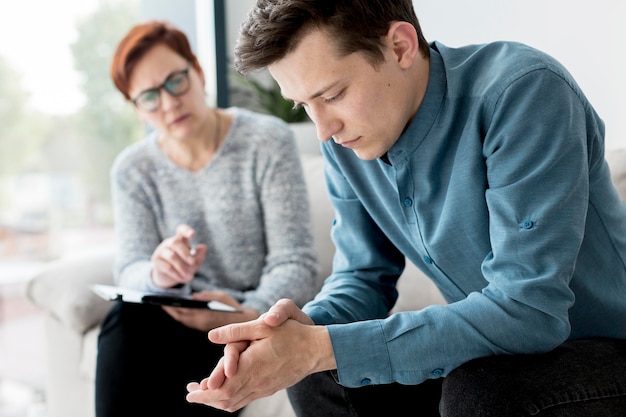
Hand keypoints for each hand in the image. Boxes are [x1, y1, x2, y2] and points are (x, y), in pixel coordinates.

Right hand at [151, 224, 206, 287]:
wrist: (170, 277)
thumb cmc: (185, 265)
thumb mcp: (195, 262)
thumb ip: (199, 255)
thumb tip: (203, 247)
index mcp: (181, 239)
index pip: (181, 230)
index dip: (186, 230)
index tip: (192, 235)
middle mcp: (169, 243)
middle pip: (175, 242)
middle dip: (185, 253)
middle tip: (193, 263)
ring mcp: (161, 251)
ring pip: (171, 256)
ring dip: (182, 267)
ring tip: (190, 277)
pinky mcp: (156, 260)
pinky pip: (167, 267)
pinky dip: (177, 274)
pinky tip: (183, 279)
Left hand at [162, 291, 258, 330]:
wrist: (242, 322)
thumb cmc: (233, 307)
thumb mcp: (221, 297)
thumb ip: (206, 296)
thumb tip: (193, 296)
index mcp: (204, 315)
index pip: (183, 311)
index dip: (172, 307)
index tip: (163, 300)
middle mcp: (200, 322)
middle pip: (180, 317)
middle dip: (170, 310)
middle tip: (161, 302)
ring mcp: (201, 326)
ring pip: (183, 320)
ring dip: (175, 313)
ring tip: (167, 305)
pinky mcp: (202, 327)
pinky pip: (188, 322)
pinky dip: (181, 316)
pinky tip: (178, 310)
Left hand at [185, 300, 334, 411]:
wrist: (315, 350)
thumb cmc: (291, 334)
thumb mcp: (263, 326)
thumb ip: (236, 331)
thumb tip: (212, 336)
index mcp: (252, 366)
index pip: (222, 387)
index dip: (204, 392)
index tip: (190, 391)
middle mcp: (257, 381)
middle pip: (225, 399)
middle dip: (205, 399)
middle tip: (191, 394)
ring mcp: (264, 388)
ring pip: (235, 402)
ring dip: (217, 401)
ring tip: (203, 394)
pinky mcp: (269, 389)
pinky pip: (246, 400)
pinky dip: (231, 400)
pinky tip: (225, 393)